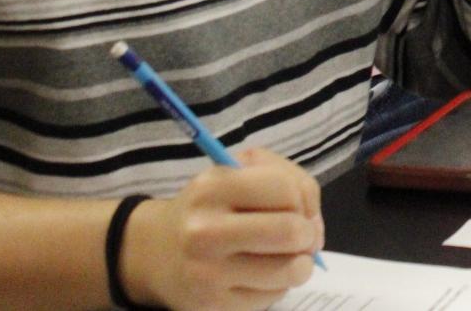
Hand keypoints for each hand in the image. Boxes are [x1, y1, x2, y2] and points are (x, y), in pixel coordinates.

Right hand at [122, 149, 321, 310]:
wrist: (155, 250)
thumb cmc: (211, 206)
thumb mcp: (241, 172)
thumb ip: (289, 181)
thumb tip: (315, 227)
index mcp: (212, 188)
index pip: (287, 190)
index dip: (303, 199)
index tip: (295, 207)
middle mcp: (204, 231)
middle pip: (291, 232)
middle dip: (308, 234)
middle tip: (300, 236)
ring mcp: (207, 274)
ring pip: (288, 271)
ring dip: (299, 264)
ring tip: (286, 257)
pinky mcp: (212, 307)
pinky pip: (271, 298)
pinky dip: (276, 286)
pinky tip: (258, 275)